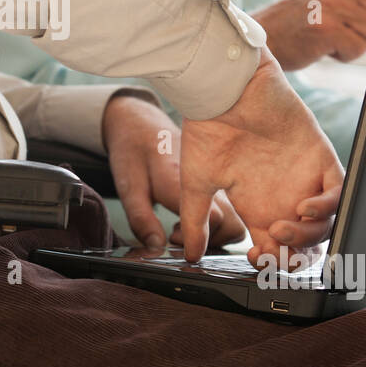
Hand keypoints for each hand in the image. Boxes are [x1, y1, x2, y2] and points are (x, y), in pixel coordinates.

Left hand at [101, 94, 246, 251]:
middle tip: (177, 235)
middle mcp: (208, 178)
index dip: (199, 241)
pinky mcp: (218, 177)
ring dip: (216, 232)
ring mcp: (216, 176)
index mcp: (184, 179)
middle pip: (233, 223)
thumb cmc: (133, 149)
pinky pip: (231, 207)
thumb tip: (156, 246)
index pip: (214, 218)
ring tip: (184, 226)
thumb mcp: (128, 186)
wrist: (140, 120)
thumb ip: (141, 218)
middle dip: (211, 241)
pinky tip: (191, 217)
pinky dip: (218, 221)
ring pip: (237, 217)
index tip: (174, 243)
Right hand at [178, 52, 344, 265]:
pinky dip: (327, 207)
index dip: (271, 261)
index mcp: (257, 204)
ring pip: (325, 223)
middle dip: (294, 257)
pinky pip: (340, 192)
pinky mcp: (319, 157)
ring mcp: (304, 178)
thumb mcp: (197, 183)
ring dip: (307, 237)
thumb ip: (196, 220)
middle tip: (274, 253)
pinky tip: (303, 208)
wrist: (222, 90)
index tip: (254, 257)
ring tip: (282, 231)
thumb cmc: (207, 128)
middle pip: (305, 241)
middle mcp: (284, 195)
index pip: (276, 247)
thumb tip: (189, 256)